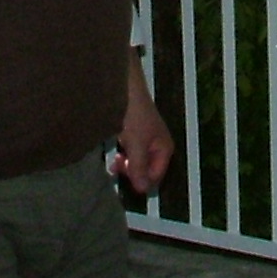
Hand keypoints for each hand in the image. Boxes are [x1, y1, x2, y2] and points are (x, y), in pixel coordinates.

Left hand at [115, 64, 176, 196]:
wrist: (124, 87)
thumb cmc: (134, 115)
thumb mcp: (136, 144)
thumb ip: (139, 167)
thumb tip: (143, 190)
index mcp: (164, 149)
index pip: (155, 176)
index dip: (138, 179)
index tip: (121, 172)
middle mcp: (158, 146)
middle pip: (146, 170)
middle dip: (131, 171)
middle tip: (114, 165)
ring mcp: (147, 139)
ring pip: (137, 161)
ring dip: (125, 163)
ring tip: (113, 158)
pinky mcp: (136, 133)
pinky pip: (131, 151)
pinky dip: (123, 153)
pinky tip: (115, 148)